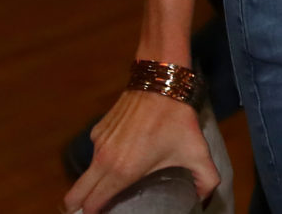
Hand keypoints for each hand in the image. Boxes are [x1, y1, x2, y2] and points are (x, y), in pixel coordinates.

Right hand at [61, 88, 217, 213]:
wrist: (161, 82)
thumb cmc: (177, 119)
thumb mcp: (197, 152)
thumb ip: (206, 181)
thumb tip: (204, 199)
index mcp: (122, 171)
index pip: (92, 205)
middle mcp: (103, 159)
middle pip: (75, 195)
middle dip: (79, 207)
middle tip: (97, 211)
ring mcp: (97, 143)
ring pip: (85, 174)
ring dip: (93, 184)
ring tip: (112, 187)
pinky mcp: (98, 129)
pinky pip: (94, 153)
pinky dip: (101, 161)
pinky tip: (120, 158)